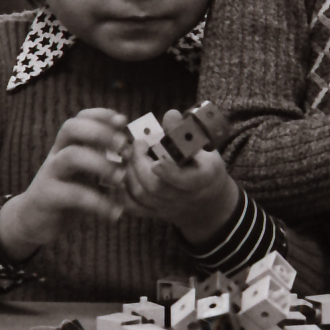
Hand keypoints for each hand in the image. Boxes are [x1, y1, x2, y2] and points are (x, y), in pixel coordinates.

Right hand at [0, 109, 129, 259]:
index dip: (101, 115)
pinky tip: (115, 213)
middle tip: (124, 146)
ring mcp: (50, 174)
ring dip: (101, 164)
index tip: (123, 120)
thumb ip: (103, 160)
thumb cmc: (67, 193)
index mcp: (67, 145)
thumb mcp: (85, 174)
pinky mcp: (47, 197)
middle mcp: (57, 154)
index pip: (80, 118)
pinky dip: (99, 204)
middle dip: (100, 132)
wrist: (33, 221)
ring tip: (121, 179)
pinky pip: (73, 195)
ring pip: (71, 156)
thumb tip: (135, 150)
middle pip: (71, 128)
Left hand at [116, 109, 238, 248]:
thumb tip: (170, 115)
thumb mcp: (204, 150)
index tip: (156, 161)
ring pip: (141, 196)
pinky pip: (133, 207)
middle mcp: (183, 198)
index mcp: (201, 179)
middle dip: (140, 163)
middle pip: (155, 187)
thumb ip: (185, 133)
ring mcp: (167, 208)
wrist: (207, 202)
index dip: (168, 172)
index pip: (185, 180)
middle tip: (137, 144)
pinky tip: (123, 174)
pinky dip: (122, 191)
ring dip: (129, 171)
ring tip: (130, 155)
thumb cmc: (204, 168)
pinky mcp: (154, 214)